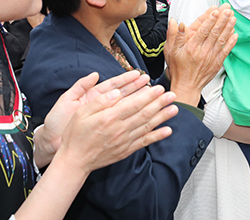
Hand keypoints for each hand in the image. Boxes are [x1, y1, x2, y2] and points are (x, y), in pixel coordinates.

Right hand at [50, 79, 178, 176]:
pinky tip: (167, 130)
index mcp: (110, 117)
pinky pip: (144, 142)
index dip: (149, 95)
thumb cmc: (76, 134)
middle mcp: (120, 129)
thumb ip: (100, 101)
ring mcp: (124, 141)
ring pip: (147, 126)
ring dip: (162, 117)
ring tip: (174, 109)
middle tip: (172, 94)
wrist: (75, 160)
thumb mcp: (82, 112)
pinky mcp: (125, 150)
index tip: (159, 88)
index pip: (134, 103)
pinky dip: (157, 136)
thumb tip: (116, 91)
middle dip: (160, 103)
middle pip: (145, 113)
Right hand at [164, 6, 236, 105]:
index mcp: (192, 47)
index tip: (215, 10)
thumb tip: (176, 22)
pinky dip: (231, 42)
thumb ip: (174, 35)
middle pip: (214, 33)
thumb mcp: (170, 51)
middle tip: (228, 10)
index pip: (202, 30)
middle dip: (222, 20)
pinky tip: (235, 34)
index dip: (209, 20)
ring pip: (221, 40)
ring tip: (233, 18)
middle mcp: (203, 52)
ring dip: (228, 28)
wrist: (187, 86)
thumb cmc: (178, 68)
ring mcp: (211, 58)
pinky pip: (226, 51)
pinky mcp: (217, 63)